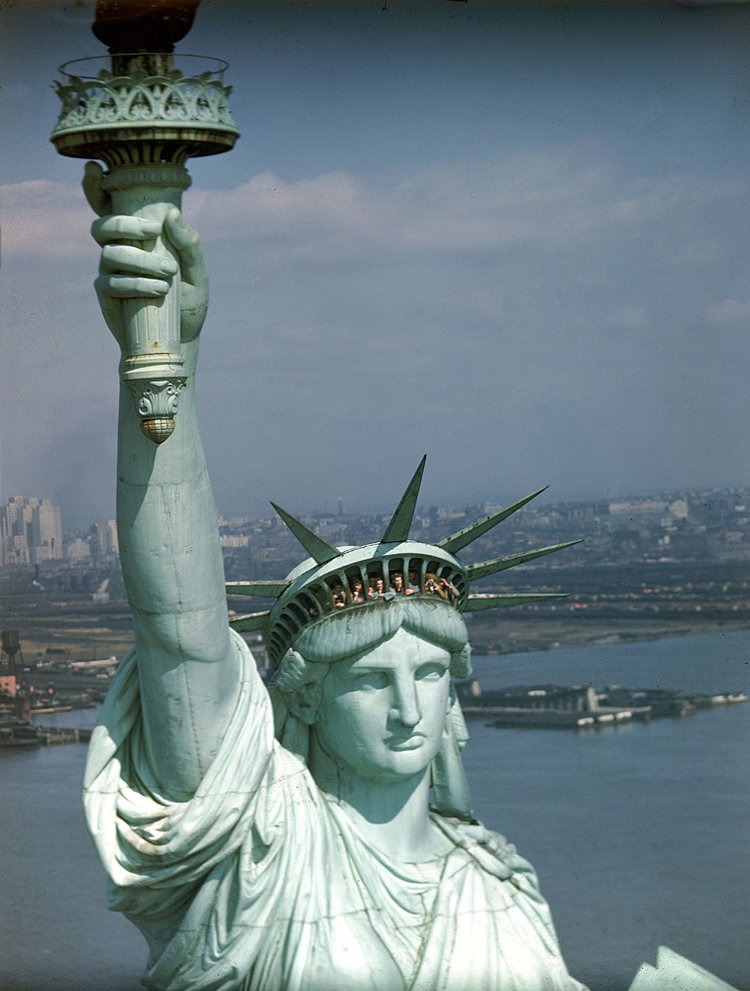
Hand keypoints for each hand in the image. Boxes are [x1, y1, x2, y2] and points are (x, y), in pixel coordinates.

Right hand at [83, 162, 208, 347]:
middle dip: (125, 224)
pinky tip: (158, 290)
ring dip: (139, 259)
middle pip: (103, 226)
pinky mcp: (107, 295)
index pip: (111, 207)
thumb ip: (189, 245)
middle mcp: (120, 249)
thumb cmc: (188, 302)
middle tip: (153, 232)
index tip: (93, 168)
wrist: (180, 339)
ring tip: (168, 273)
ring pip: (110, 253)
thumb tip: (172, 214)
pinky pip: (111, 282)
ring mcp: (110, 272)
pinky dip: (135, 283)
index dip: (94, 186)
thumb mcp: (198, 273)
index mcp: (139, 237)